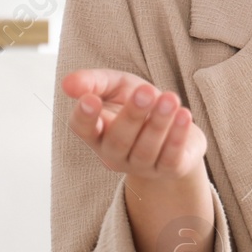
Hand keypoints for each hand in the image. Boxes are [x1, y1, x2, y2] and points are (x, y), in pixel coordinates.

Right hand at [62, 68, 205, 182]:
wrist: (176, 129)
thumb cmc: (140, 105)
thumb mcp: (117, 86)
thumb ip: (94, 81)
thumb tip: (67, 83)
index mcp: (97, 132)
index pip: (83, 129)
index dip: (85, 116)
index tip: (91, 99)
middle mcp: (114, 154)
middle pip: (118, 139)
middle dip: (132, 114)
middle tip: (146, 91)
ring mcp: (140, 166)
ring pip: (146, 148)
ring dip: (158, 123)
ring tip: (170, 98)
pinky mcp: (168, 169)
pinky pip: (170, 158)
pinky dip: (177, 137)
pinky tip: (184, 115)